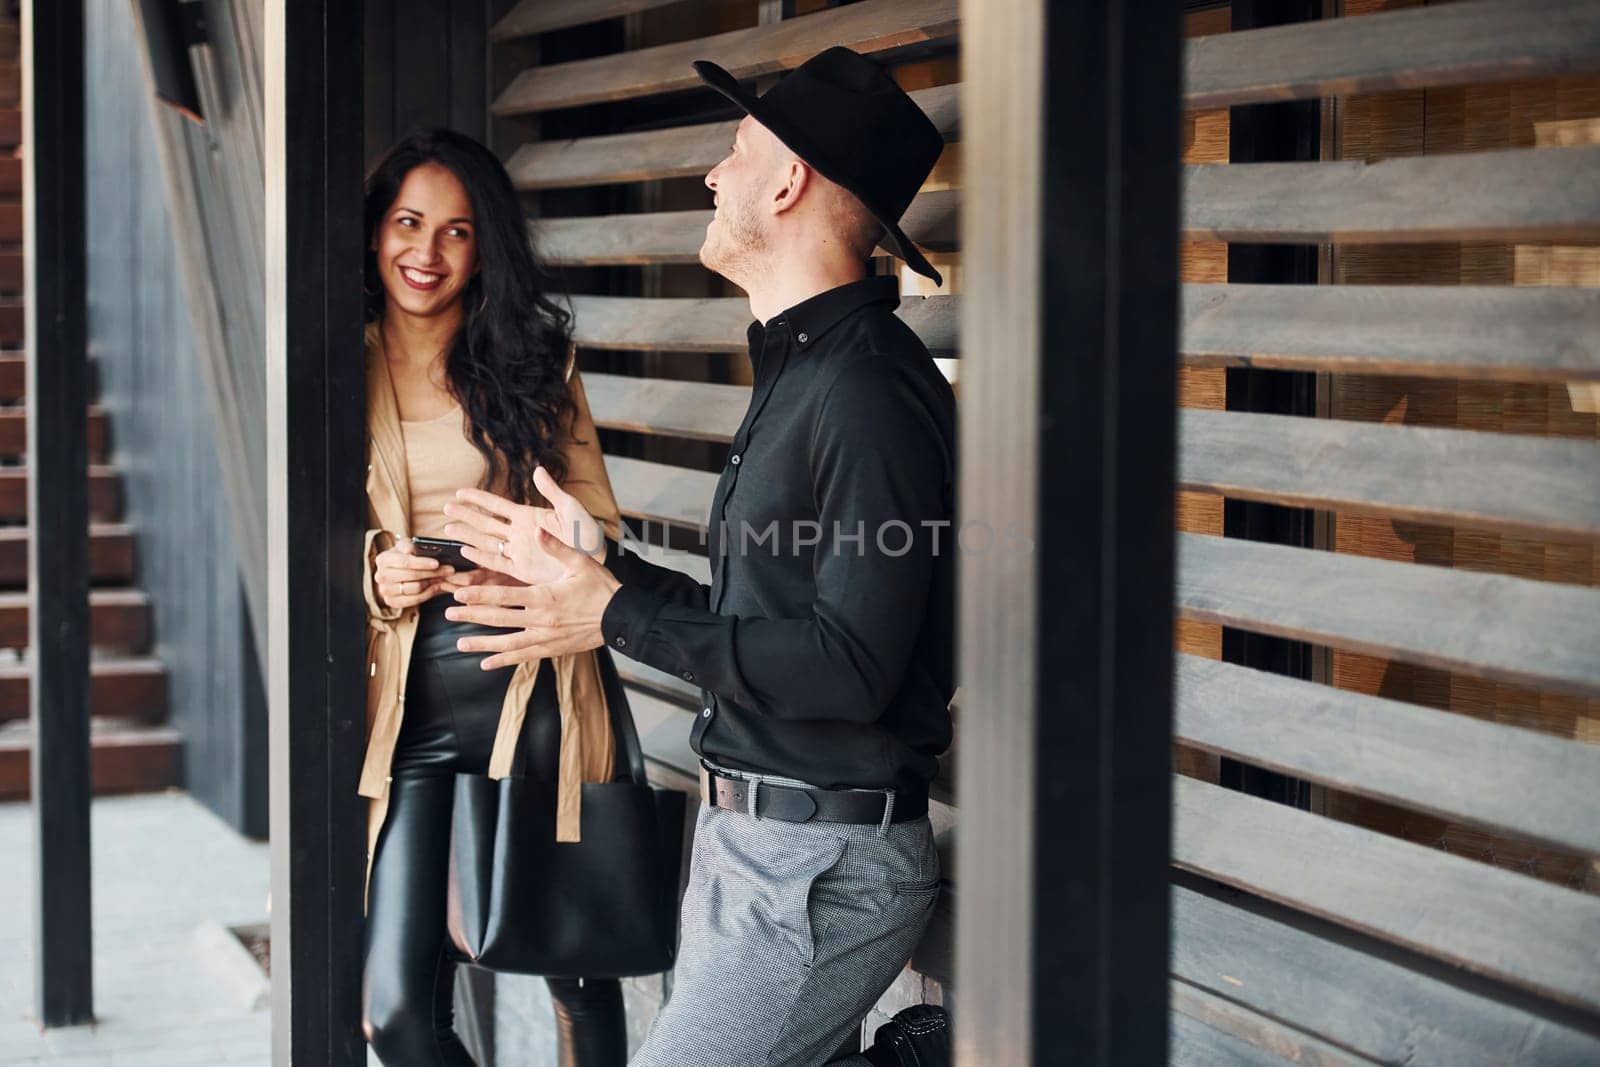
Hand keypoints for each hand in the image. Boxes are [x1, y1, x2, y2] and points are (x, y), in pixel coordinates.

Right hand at [373, 537, 452, 609]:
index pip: (404, 562)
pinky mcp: (391, 602)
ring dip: (432, 582)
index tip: (437, 563)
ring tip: (443, 577)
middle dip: (432, 573)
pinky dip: (427, 594)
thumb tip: (410, 550)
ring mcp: (385, 590)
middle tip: (449, 570)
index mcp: (383, 559)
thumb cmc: (406, 556)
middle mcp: (380, 576)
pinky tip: (435, 586)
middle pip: (411, 576)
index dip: (421, 563)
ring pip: (414, 588)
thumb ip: (408, 545)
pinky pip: (414, 600)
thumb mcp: (407, 546)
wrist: (400, 570)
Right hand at [442, 467, 606, 585]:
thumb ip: (551, 491)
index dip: (478, 498)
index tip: (459, 492)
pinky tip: (465, 551)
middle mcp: (520, 532)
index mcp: (528, 515)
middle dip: (466, 515)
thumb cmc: (586, 532)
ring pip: (487, 541)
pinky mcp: (523, 569)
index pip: (497, 504)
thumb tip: (537, 470)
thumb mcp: (569, 507)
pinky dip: (481, 557)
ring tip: (448, 528)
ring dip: (467, 535)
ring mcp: (520, 551)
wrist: (595, 559)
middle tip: (445, 509)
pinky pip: (497, 562)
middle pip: (486, 522)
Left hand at [445, 527, 620, 669]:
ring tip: (460, 643)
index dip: (480, 595)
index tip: (459, 594)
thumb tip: (537, 529)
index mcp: (544, 596)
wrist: (620, 618)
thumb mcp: (580, 562)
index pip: (504, 596)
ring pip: (506, 643)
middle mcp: (540, 620)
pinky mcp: (550, 649)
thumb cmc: (600, 588)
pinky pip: (522, 656)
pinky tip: (485, 663)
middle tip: (449, 615)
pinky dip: (502, 661)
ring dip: (481, 643)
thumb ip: (556, 547)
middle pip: (499, 619)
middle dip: (472, 616)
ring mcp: (544, 638)